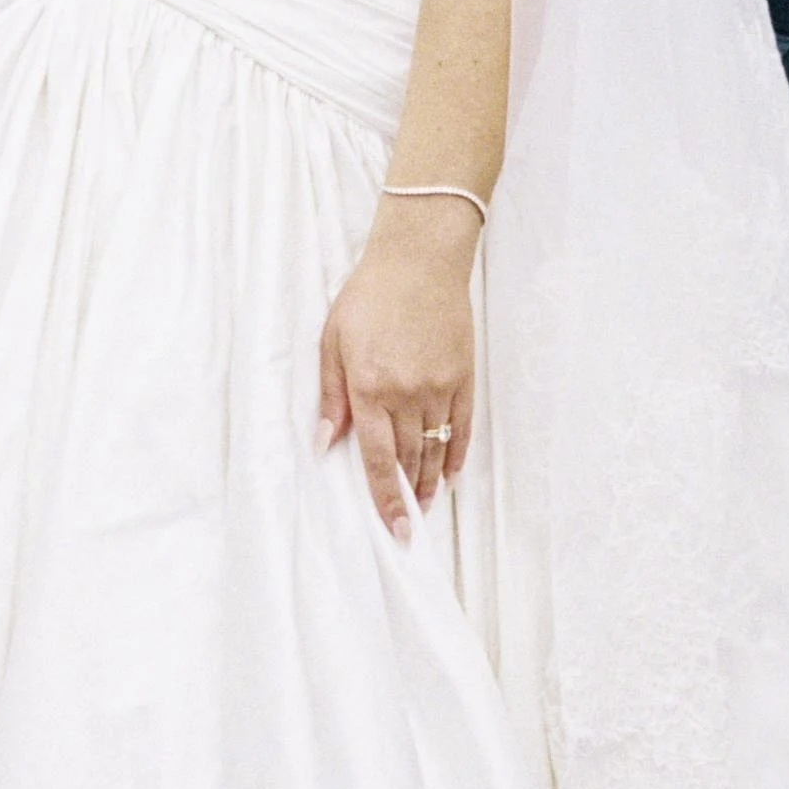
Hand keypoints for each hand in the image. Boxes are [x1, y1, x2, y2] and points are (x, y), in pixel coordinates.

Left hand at [317, 201, 477, 534]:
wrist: (419, 259)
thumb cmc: (369, 296)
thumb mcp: (332, 342)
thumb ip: (331, 397)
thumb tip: (324, 444)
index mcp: (371, 388)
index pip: (380, 460)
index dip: (387, 499)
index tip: (395, 529)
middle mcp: (409, 394)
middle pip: (411, 460)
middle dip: (409, 497)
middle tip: (408, 525)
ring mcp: (440, 387)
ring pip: (437, 449)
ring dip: (432, 481)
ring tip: (426, 505)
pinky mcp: (463, 376)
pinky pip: (463, 427)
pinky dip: (457, 454)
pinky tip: (451, 473)